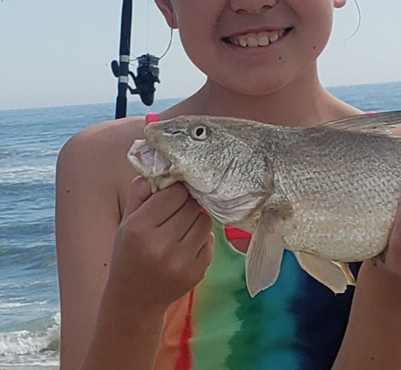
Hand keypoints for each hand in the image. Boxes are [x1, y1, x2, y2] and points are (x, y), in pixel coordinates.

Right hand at [104, 177, 213, 311]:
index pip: (174, 193)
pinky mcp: (198, 272)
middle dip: (187, 204)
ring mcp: (182, 261)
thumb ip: (140, 194)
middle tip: (178, 211)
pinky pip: (209, 240)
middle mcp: (161, 246)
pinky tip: (185, 246)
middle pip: (192, 206)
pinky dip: (201, 239)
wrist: (134, 299)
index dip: (176, 191)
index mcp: (139, 229)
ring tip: (181, 228)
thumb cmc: (129, 254)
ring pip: (204, 221)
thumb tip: (160, 166)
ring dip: (196, 220)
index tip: (173, 194)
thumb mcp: (126, 223)